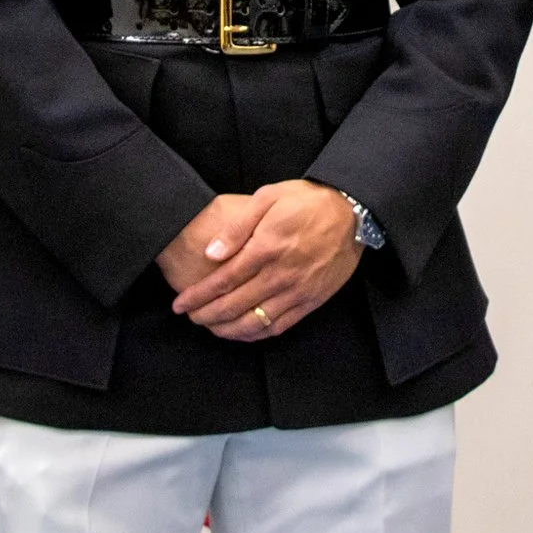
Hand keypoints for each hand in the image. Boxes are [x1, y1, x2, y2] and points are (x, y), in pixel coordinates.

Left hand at [172, 181, 361, 341]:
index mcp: (267, 247)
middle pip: (234, 305)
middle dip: (206, 315)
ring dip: (227, 329)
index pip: (223, 280)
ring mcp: (297, 291)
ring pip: (255, 322)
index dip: (198, 296)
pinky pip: (279, 326)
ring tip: (210, 327)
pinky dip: (256, 334)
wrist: (352, 212)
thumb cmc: (308, 201)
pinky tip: (242, 333)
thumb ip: (237, 226)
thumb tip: (212, 253)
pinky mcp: (312, 301)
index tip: (180, 303)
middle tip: (190, 317)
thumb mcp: (269, 197)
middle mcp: (280, 274)